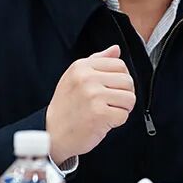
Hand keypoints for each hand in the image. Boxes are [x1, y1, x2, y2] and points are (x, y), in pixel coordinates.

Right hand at [45, 45, 134, 164]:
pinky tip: (103, 122)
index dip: (121, 79)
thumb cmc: (66, 107)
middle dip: (124, 95)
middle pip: (127, 81)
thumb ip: (97, 61)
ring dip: (122, 109)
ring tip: (107, 112)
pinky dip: (117, 122)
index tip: (112, 89)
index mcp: (82, 67)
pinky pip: (123, 115)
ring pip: (129, 98)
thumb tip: (116, 49)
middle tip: (110, 103)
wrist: (52, 133)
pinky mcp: (100, 114)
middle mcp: (87, 78)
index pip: (120, 65)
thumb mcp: (75, 77)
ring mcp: (93, 96)